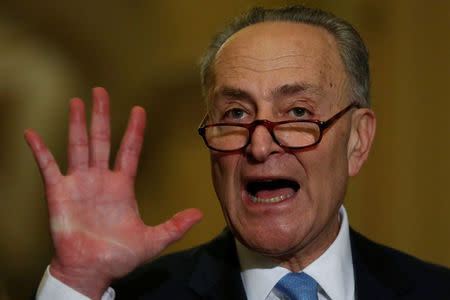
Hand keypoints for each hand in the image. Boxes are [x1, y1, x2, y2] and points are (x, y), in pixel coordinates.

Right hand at [25, 87, 201, 298]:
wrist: (90, 271)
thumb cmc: (118, 256)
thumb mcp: (152, 241)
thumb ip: (174, 226)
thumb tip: (200, 214)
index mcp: (122, 186)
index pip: (129, 150)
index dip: (134, 130)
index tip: (139, 110)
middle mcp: (100, 179)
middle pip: (101, 139)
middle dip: (101, 115)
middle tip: (101, 91)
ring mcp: (79, 184)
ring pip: (77, 146)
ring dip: (76, 123)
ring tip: (77, 101)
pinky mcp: (58, 193)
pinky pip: (48, 167)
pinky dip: (40, 151)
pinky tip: (32, 134)